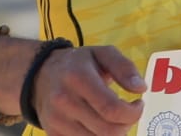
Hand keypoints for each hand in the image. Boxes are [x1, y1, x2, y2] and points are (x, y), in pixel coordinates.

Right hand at [30, 44, 145, 135]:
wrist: (40, 75)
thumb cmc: (77, 64)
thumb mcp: (101, 54)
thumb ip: (124, 67)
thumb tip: (141, 88)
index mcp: (78, 77)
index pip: (112, 109)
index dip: (133, 112)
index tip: (138, 104)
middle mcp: (64, 101)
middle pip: (108, 131)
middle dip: (126, 125)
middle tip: (128, 113)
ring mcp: (57, 121)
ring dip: (114, 133)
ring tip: (113, 118)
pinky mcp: (54, 135)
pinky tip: (99, 125)